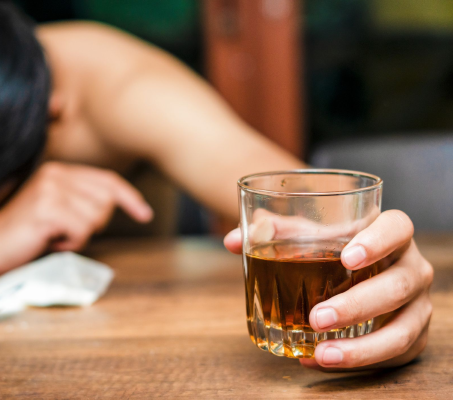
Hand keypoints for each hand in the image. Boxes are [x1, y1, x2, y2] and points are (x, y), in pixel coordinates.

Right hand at [0, 162, 152, 272]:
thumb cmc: (22, 232)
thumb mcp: (54, 209)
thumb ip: (79, 201)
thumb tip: (113, 205)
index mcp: (59, 171)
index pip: (107, 180)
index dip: (130, 197)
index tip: (144, 214)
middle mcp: (56, 175)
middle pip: (106, 202)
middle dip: (93, 224)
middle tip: (66, 232)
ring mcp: (51, 190)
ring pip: (95, 218)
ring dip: (79, 236)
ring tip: (54, 236)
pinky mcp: (47, 209)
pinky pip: (81, 230)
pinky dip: (70, 243)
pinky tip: (49, 241)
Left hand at [224, 210, 432, 369]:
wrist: (356, 275)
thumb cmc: (330, 250)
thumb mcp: (307, 236)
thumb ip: (275, 233)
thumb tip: (233, 240)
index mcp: (389, 234)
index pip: (397, 227)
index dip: (377, 240)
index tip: (347, 258)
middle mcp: (410, 267)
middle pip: (398, 284)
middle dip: (358, 304)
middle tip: (316, 317)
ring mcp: (416, 304)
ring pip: (402, 328)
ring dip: (363, 346)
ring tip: (321, 353)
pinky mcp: (412, 335)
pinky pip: (394, 353)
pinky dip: (358, 361)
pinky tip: (317, 359)